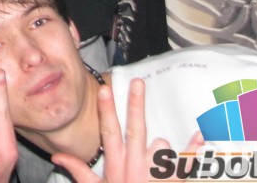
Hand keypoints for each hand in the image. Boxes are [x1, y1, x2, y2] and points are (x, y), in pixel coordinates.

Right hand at [51, 79, 202, 181]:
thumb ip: (78, 171)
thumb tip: (57, 155)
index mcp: (116, 166)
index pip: (108, 133)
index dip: (106, 111)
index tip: (105, 89)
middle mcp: (134, 167)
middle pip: (135, 129)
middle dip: (135, 104)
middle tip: (138, 83)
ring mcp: (153, 175)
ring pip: (160, 144)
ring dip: (159, 147)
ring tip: (155, 163)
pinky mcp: (171, 181)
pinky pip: (185, 163)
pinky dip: (193, 149)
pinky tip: (200, 134)